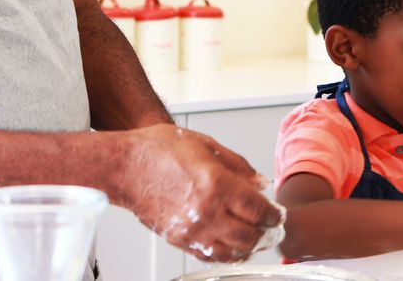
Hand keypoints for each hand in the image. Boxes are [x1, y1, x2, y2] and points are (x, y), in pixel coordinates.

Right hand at [117, 124, 282, 261]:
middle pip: (250, 236)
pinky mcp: (178, 239)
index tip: (278, 214)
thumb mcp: (207, 145)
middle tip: (274, 229)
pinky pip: (210, 256)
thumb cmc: (158, 151)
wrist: (124, 166)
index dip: (274, 215)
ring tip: (258, 240)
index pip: (259, 210)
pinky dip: (228, 255)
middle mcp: (205, 211)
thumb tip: (260, 182)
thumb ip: (239, 166)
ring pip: (232, 252)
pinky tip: (235, 248)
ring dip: (250, 249)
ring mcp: (191, 229)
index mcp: (216, 185)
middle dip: (267, 234)